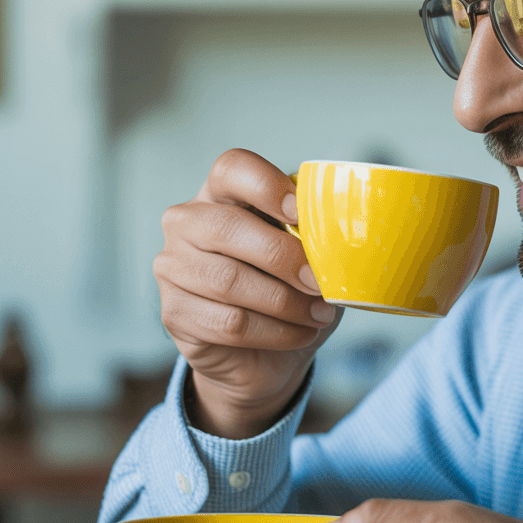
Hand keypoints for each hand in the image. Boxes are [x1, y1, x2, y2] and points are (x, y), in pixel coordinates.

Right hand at [153, 148, 341, 438]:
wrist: (264, 354)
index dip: (266, 186)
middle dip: (283, 257)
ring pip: (228, 281)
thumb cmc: (291, 288)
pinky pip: (229, 322)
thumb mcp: (309, 254)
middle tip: (321, 283)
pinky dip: (275, 331)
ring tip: (320, 314)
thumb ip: (319, 234)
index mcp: (222, 193)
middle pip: (227, 227)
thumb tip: (350, 231)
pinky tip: (299, 333)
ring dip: (285, 303)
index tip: (301, 213)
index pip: (232, 168)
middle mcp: (187, 222)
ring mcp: (172, 266)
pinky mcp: (173, 312)